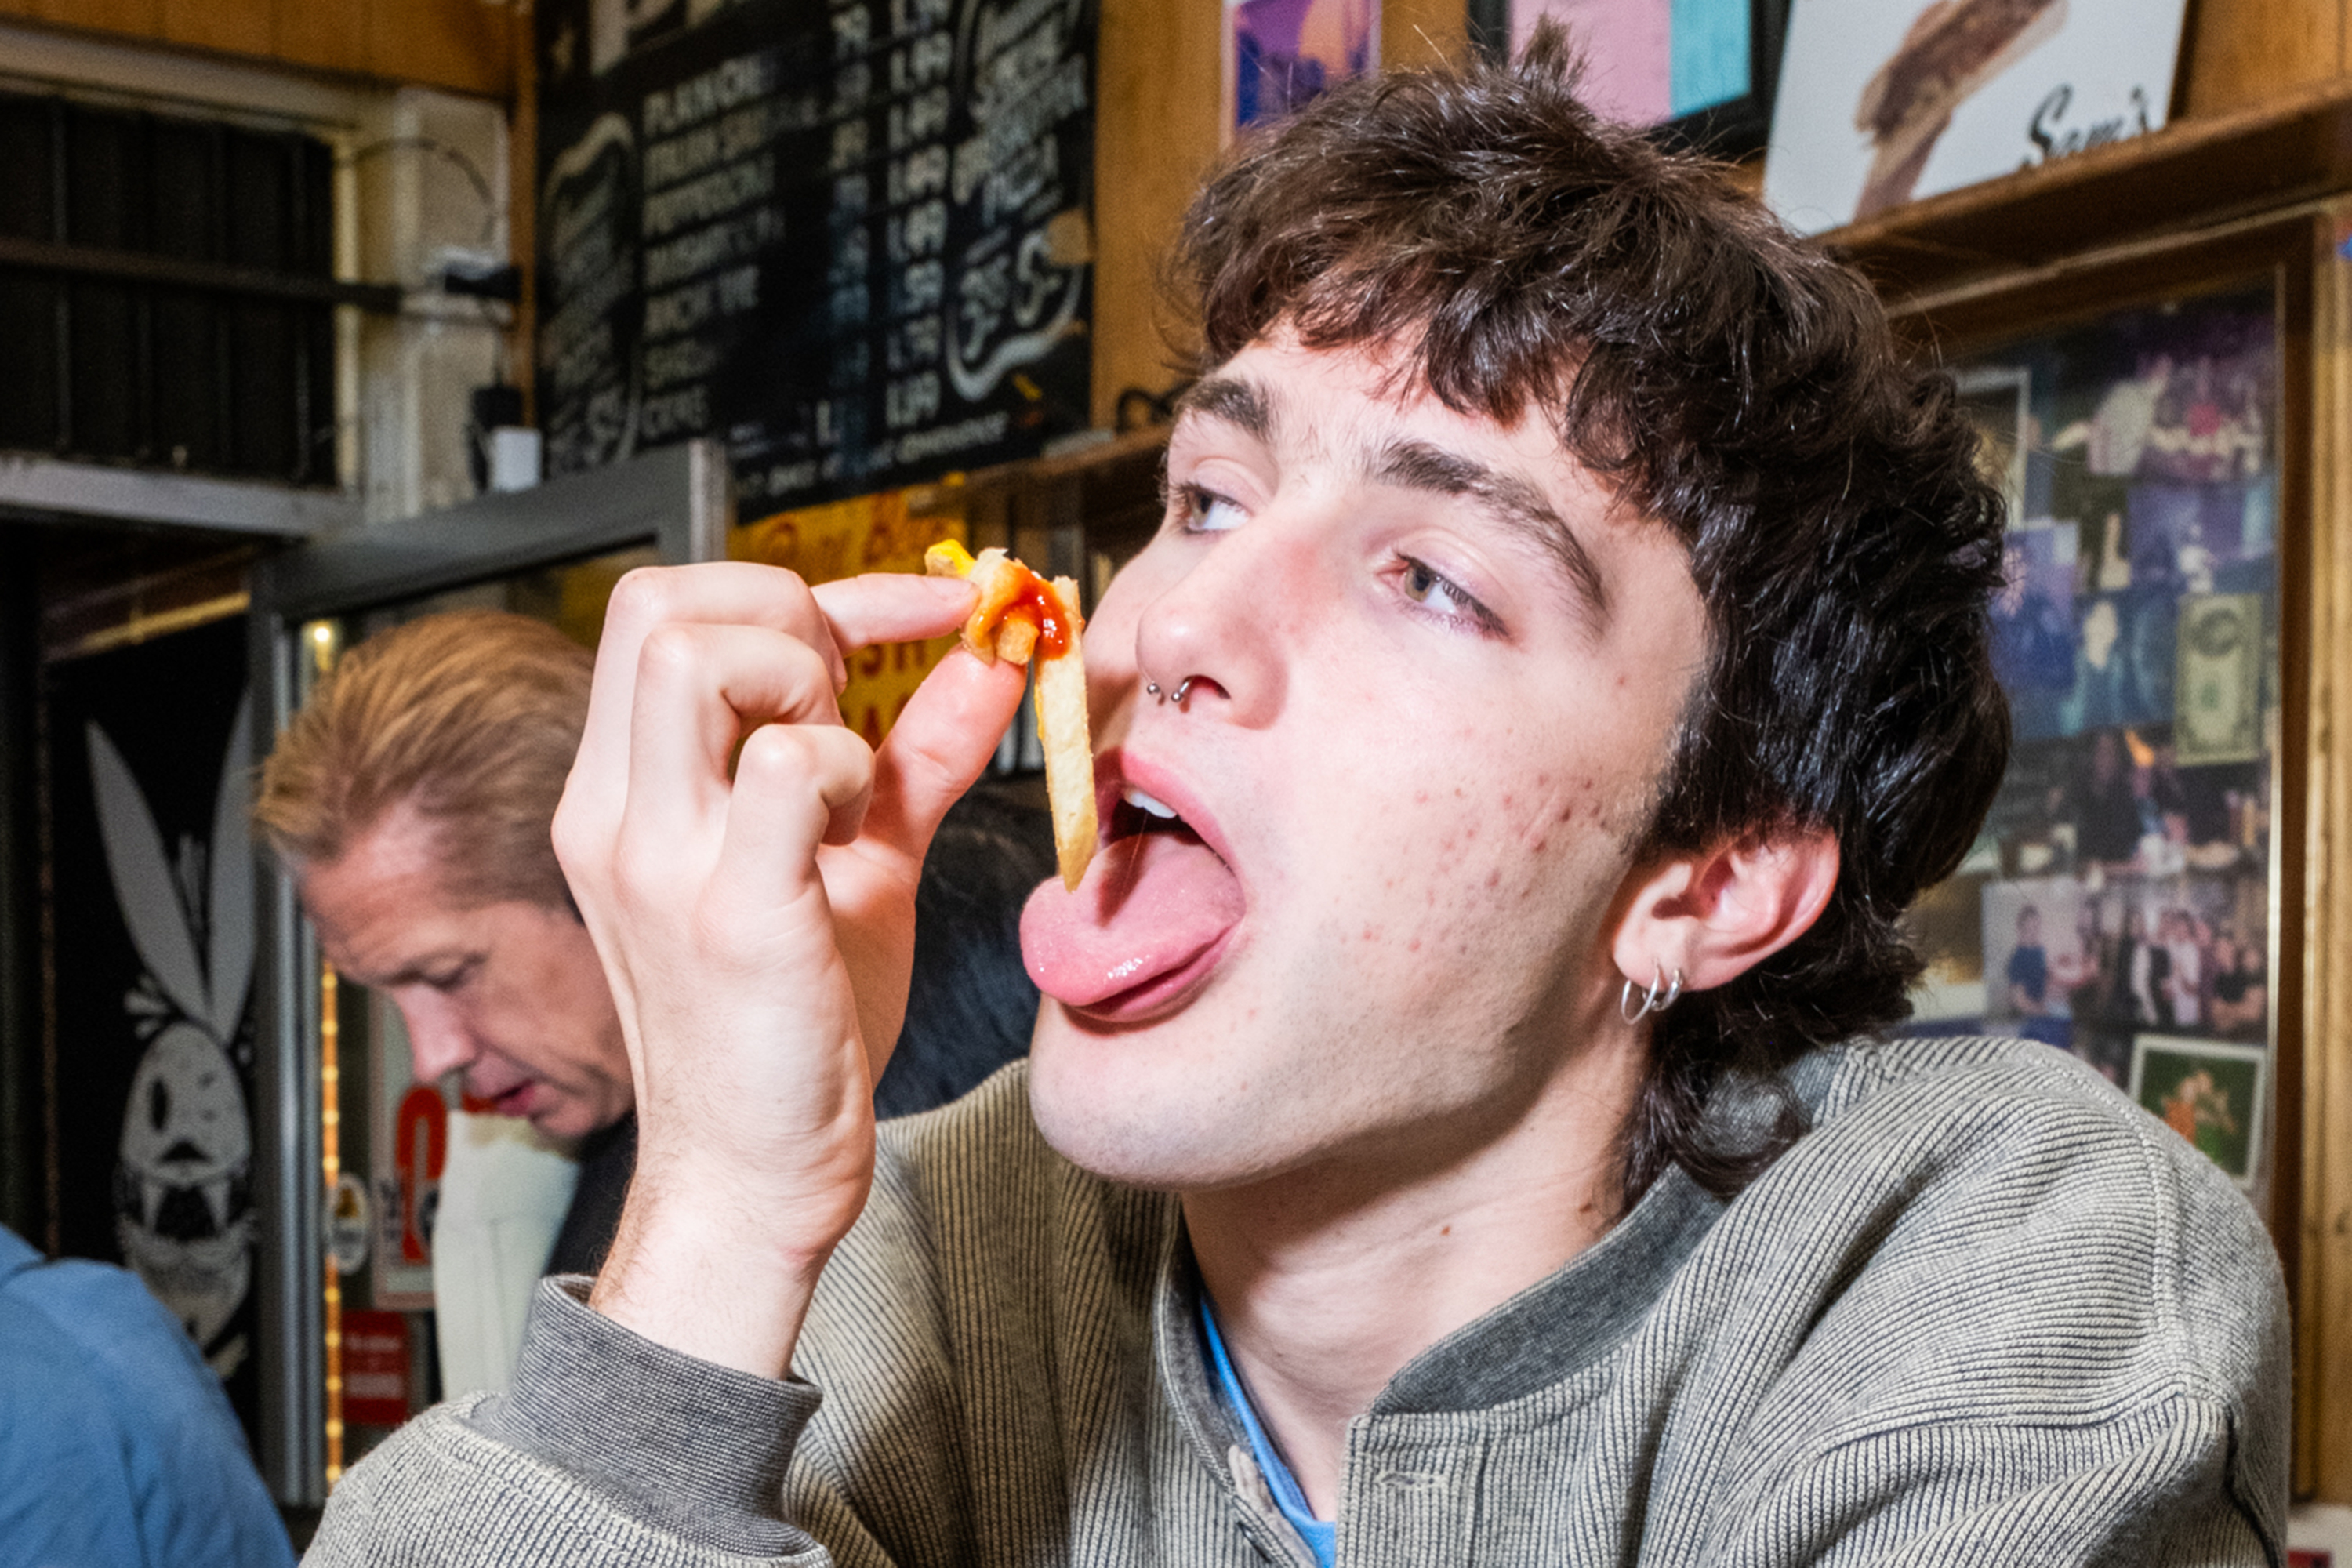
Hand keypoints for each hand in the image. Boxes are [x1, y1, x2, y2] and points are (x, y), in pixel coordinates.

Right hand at [551, 562, 1026, 1375]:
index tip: (915, 612)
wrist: (754, 1174)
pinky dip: (846, 765)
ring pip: (696, 655)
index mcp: (622, 794)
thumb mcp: (854, 864)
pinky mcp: (731, 915)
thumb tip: (992, 659)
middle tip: (857, 699)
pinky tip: (859, 834)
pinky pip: (787, 761)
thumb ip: (915, 755)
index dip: (796, 587)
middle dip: (786, 611)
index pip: (663, 610)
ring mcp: (662, 860)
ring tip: (848, 781)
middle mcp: (617, 814)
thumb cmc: (792, 1027)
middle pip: (658, 603)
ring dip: (804, 682)